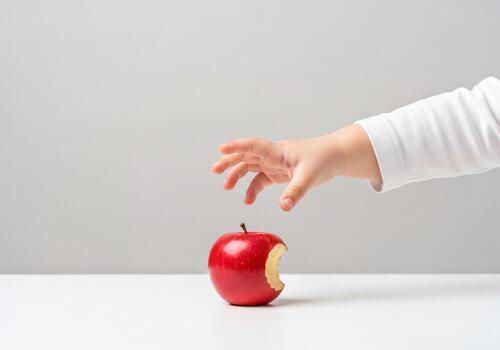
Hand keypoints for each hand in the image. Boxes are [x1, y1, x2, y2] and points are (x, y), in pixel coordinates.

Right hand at [211, 133, 345, 210]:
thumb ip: (295, 192)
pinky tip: (247, 200)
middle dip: (230, 161)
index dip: (237, 146)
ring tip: (226, 187)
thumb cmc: (323, 159)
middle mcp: (273, 154)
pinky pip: (260, 180)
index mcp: (278, 150)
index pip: (254, 146)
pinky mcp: (278, 172)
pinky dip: (252, 189)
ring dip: (237, 175)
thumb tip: (284, 207)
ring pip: (250, 166)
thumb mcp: (310, 176)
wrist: (335, 156)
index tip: (221, 148)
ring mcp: (274, 163)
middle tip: (215, 169)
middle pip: (246, 155)